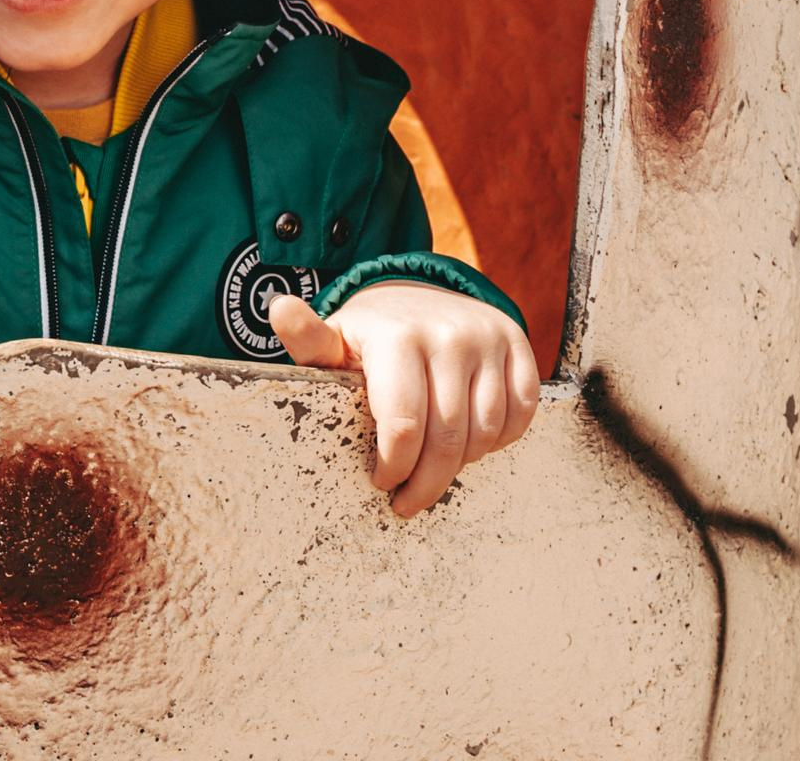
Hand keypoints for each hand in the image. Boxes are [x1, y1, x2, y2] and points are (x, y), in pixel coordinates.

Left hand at [270, 282, 538, 517]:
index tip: (381, 482)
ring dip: (462, 464)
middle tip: (409, 502)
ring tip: (436, 471)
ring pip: (486, 431)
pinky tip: (470, 445)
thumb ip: (307, 337)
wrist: (418, 296)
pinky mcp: (517, 345)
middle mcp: (448, 334)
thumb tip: (279, 309)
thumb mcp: (334, 339)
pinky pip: (521, 413)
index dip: (393, 466)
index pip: (403, 425)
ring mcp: (487, 338)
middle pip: (447, 438)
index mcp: (397, 336)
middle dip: (427, 482)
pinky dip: (498, 440)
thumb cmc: (369, 336)